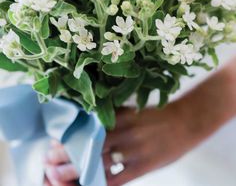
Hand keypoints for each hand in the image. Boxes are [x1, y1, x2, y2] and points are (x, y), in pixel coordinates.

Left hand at [44, 57, 235, 185]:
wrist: (186, 120)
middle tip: (48, 161)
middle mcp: (124, 131)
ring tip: (56, 176)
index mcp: (121, 115)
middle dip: (66, 154)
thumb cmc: (156, 115)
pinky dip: (100, 184)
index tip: (53, 141)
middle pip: (89, 145)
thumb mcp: (132, 110)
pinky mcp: (144, 166)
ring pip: (98, 164)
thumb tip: (87, 124)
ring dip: (75, 172)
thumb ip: (112, 117)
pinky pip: (117, 179)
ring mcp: (134, 149)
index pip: (88, 127)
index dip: (69, 135)